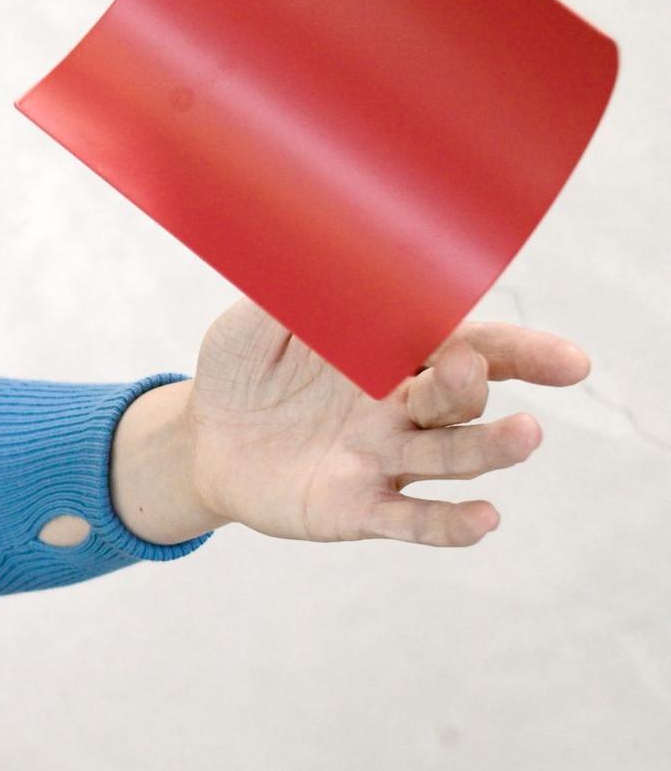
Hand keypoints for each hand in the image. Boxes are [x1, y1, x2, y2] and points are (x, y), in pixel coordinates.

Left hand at [184, 300, 592, 545]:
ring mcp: (384, 460)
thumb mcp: (256, 319)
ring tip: (524, 438)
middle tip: (469, 370)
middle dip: (475, 385)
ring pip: (449, 457)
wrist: (201, 438)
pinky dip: (448, 523)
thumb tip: (329, 247)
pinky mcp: (358, 508)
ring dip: (488, 449)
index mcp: (391, 354)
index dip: (521, 353)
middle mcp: (401, 408)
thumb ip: (298, 292)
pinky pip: (411, 520)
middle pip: (462, 399)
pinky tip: (484, 521)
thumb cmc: (239, 369)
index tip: (569, 360)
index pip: (469, 346)